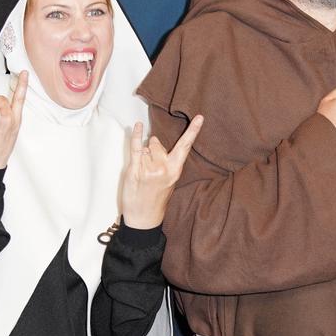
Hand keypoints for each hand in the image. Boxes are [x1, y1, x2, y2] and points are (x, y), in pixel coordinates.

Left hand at [120, 115, 203, 229]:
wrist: (144, 217)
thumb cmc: (155, 198)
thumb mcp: (168, 181)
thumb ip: (166, 162)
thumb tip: (155, 142)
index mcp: (175, 170)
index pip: (185, 147)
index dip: (193, 131)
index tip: (200, 117)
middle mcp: (164, 168)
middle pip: (157, 143)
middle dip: (152, 149)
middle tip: (150, 168)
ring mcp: (150, 169)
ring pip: (146, 147)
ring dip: (143, 155)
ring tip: (142, 172)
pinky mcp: (136, 170)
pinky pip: (136, 147)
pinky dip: (135, 135)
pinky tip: (137, 125)